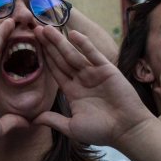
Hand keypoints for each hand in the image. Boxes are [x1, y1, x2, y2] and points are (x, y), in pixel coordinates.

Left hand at [34, 26, 154, 146]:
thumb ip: (53, 120)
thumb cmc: (102, 131)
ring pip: (73, 54)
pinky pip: (93, 54)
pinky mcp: (107, 70)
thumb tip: (33, 120)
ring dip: (60, 41)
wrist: (127, 131)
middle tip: (35, 29)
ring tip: (46, 28)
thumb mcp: (72, 127)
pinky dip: (84, 44)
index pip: (55, 70)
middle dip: (48, 45)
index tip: (33, 45)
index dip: (44, 57)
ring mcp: (94, 73)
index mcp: (72, 91)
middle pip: (61, 58)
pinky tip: (72, 34)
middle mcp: (81, 79)